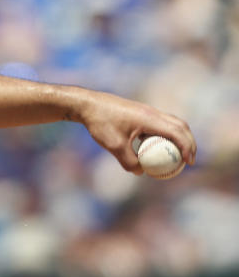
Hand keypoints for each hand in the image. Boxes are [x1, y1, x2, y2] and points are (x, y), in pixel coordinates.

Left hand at [75, 89, 196, 174]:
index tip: (189, 163)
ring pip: (171, 123)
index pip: (177, 132)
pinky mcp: (140, 112)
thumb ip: (129, 161)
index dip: (187, 147)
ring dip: (179, 137)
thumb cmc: (100, 123)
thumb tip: (141, 172)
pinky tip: (157, 148)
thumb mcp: (113, 145)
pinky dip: (165, 135)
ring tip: (178, 155)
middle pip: (180, 126)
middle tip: (190, 160)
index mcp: (149, 118)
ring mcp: (146, 111)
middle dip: (190, 142)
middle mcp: (151, 112)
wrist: (86, 104)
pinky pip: (159, 123)